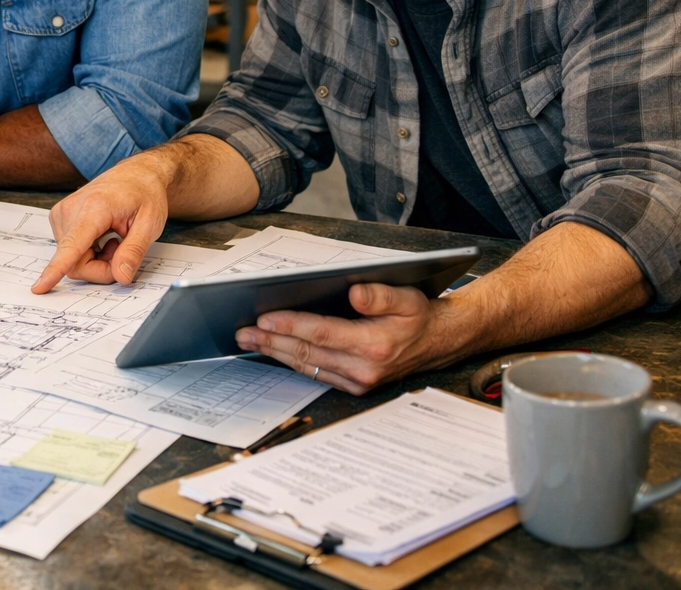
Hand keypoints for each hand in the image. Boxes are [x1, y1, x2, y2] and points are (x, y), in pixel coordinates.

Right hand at [33, 154, 172, 292]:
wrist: (135, 173)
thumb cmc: (144, 194)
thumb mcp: (150, 223)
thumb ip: (134, 252)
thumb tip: (121, 277)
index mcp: (94, 208)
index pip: (72, 245)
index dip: (56, 269)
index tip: (39, 287)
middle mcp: (70, 210)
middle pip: (75, 263)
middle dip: (101, 269)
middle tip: (123, 251)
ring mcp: (61, 214)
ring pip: (71, 261)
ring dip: (96, 260)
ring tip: (114, 238)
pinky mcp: (59, 219)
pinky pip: (69, 253)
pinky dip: (89, 253)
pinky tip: (103, 237)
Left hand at [234, 283, 449, 394]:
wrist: (437, 344)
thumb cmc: (418, 316)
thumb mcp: (407, 297)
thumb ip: (379, 295)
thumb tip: (355, 294)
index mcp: (375, 344)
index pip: (322, 334)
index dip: (291, 325)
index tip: (264, 318)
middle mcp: (364, 368)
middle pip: (307, 353)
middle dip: (272, 341)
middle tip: (243, 331)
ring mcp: (358, 381)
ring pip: (307, 366)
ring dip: (276, 352)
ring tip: (248, 340)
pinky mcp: (354, 386)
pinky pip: (315, 373)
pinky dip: (292, 361)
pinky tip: (274, 350)